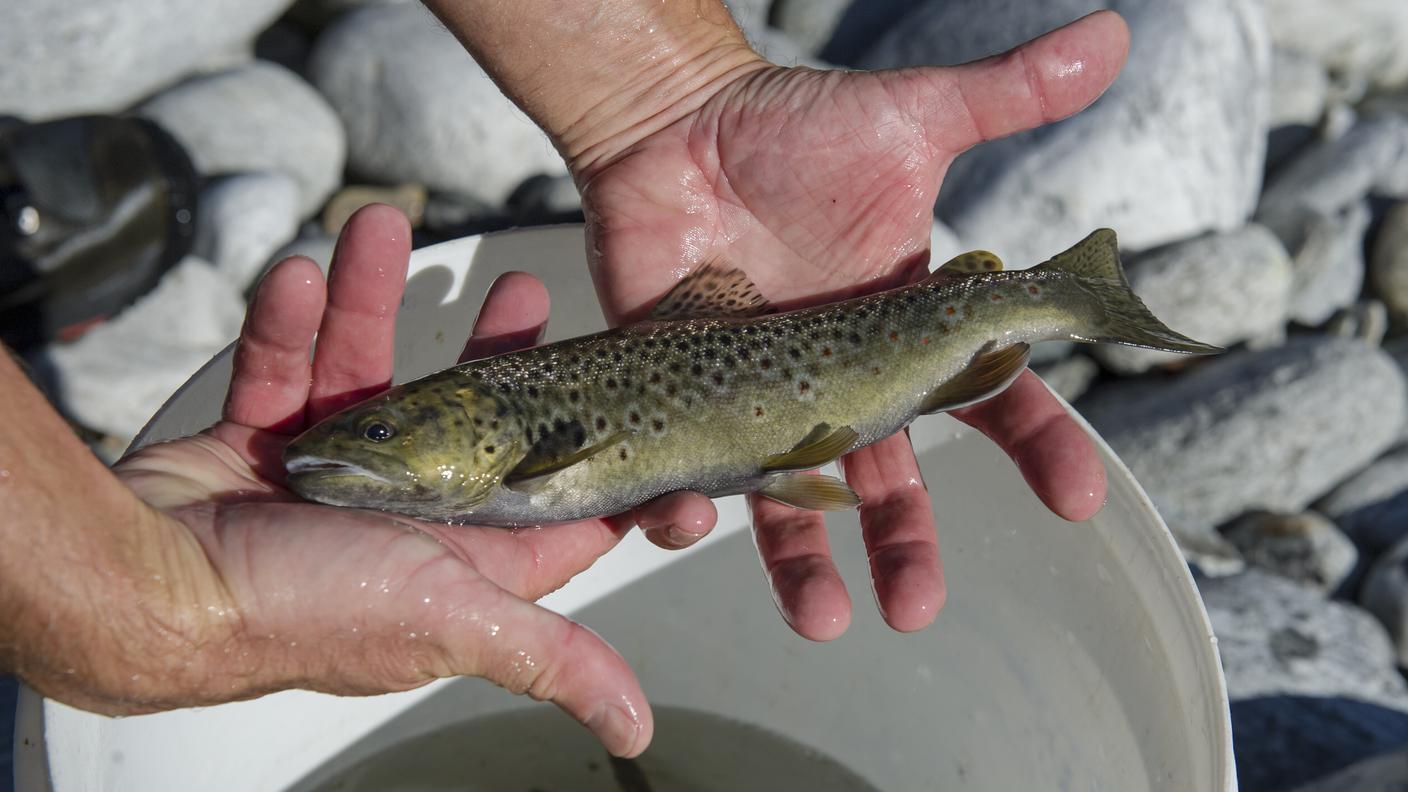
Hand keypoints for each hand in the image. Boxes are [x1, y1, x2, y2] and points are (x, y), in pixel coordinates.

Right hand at [100, 206, 649, 755]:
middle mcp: (402, 513)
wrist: (154, 588)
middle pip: (468, 418)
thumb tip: (632, 732)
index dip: (593, 450)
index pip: (551, 500)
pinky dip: (288, 320)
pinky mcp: (259, 442)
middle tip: (517, 293)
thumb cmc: (302, 616)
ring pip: (368, 370)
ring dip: (372, 298)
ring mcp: (328, 474)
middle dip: (493, 352)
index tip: (625, 388)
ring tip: (384, 229)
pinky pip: (283, 364)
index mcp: (463, 554)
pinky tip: (299, 275)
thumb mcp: (455, 619)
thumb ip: (552, 658)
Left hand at [576, 13, 1124, 638]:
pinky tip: (692, 527)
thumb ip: (1010, 94)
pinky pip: (695, 468)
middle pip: (893, 479)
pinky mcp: (690, 396)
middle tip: (920, 607)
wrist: (675, 124)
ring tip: (823, 623)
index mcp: (909, 328)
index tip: (1078, 499)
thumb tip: (1117, 35)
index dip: (1039, 449)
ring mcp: (766, 395)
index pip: (991, 399)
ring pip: (797, 499)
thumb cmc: (791, 125)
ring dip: (810, 564)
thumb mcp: (912, 116)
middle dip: (911, 546)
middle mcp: (844, 376)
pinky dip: (691, 507)